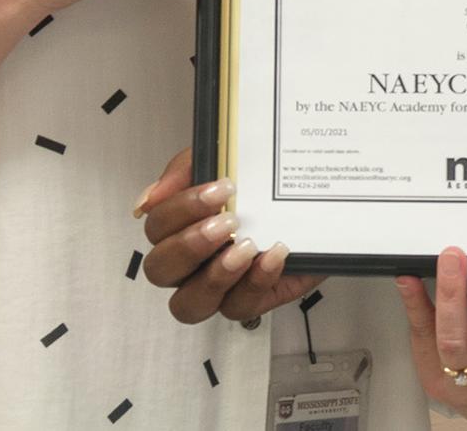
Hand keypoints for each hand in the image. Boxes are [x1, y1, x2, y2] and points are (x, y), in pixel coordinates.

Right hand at [136, 149, 324, 322]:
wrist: (318, 197)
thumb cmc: (262, 182)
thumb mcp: (226, 158)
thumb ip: (186, 170)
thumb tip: (147, 200)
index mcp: (180, 225)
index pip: (157, 227)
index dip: (180, 210)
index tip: (219, 190)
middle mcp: (191, 262)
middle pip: (160, 270)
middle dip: (190, 246)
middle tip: (226, 222)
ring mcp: (219, 285)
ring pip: (190, 304)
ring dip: (215, 276)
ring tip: (245, 247)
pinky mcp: (252, 299)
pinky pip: (241, 307)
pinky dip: (256, 281)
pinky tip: (274, 255)